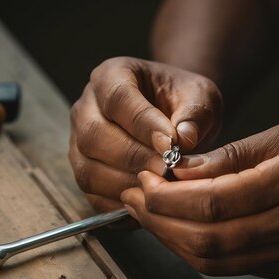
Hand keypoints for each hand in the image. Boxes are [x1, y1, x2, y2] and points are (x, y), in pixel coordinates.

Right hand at [69, 57, 222, 211]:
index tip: (171, 145)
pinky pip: (91, 193)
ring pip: (88, 168)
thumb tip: (184, 139)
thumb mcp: (200, 96)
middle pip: (94, 135)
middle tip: (166, 170)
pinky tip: (145, 201)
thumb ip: (195, 113)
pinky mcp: (84, 170)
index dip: (143, 124)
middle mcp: (86, 107)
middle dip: (133, 157)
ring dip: (124, 183)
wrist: (174, 115)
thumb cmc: (183, 101)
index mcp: (112, 75)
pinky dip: (117, 202)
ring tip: (159, 186)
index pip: (118, 98)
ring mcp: (78, 141)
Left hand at [121, 121, 278, 277]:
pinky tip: (174, 228)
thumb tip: (178, 169)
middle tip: (132, 196)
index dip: (169, 195)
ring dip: (169, 239)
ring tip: (144, 213)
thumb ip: (232, 155)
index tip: (143, 178)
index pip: (215, 200)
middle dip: (159, 219)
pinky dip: (193, 250)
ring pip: (213, 260)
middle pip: (208, 237)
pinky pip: (228, 267)